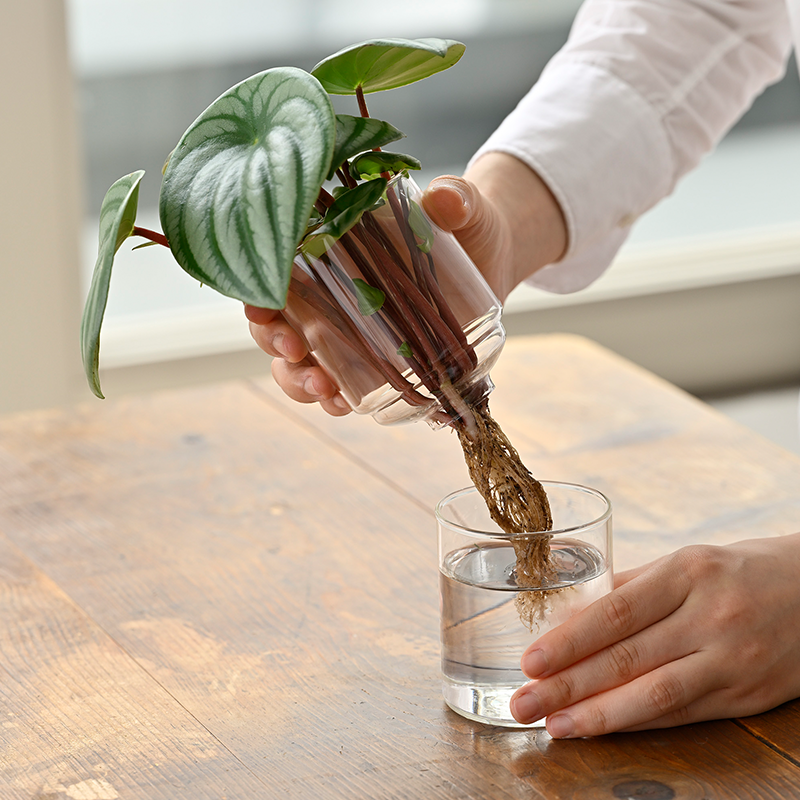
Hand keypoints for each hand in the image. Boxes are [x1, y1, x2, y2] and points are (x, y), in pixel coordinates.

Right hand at [245, 152, 566, 413]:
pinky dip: (336, 401)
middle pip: (278, 323)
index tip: (263, 306)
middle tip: (295, 350)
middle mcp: (329, 294)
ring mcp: (349, 332)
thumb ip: (456, 198)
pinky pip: (343, 385)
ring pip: (301, 362)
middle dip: (275, 342)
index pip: (277, 273)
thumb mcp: (462, 206)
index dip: (259, 293)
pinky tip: (343, 406)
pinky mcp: (377, 361)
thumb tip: (444, 200)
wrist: (493, 255)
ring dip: (300, 381)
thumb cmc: (466, 223)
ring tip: (323, 390)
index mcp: (330, 249)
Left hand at [510, 533, 799, 735]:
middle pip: (627, 656)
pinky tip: (601, 727)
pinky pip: (682, 713)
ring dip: (596, 714)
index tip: (531, 660)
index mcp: (688, 572)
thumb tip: (570, 615)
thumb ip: (630, 588)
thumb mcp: (687, 562)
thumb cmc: (742, 571)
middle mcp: (710, 616)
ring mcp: (732, 659)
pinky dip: (636, 722)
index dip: (570, 640)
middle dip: (568, 683)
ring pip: (654, 694)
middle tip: (522, 701)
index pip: (616, 611)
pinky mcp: (747, 695)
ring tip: (552, 724)